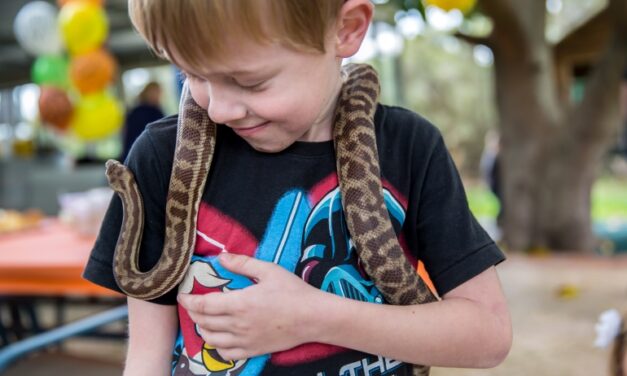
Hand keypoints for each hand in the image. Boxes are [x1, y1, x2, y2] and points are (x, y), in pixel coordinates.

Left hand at [177, 253, 322, 360]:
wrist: (313, 317)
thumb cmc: (293, 291)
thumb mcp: (269, 270)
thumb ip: (243, 263)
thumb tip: (221, 257)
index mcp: (240, 303)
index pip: (204, 305)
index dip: (189, 301)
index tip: (182, 295)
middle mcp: (238, 324)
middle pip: (204, 322)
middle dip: (193, 313)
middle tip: (192, 304)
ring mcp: (245, 340)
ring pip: (211, 339)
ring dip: (203, 329)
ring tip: (204, 320)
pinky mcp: (253, 350)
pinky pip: (226, 353)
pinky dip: (217, 346)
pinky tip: (219, 338)